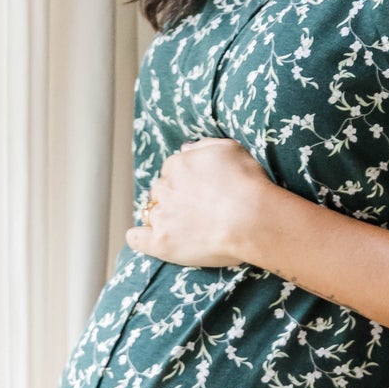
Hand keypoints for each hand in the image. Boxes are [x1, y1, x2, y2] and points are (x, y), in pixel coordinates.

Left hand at [126, 137, 277, 268]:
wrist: (252, 219)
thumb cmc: (247, 184)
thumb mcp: (231, 149)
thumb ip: (204, 145)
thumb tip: (185, 148)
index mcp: (178, 164)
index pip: (172, 171)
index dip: (185, 182)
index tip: (200, 192)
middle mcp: (165, 187)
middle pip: (160, 191)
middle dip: (173, 198)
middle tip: (196, 211)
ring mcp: (161, 215)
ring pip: (150, 213)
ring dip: (162, 217)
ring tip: (185, 229)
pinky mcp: (160, 242)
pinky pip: (136, 238)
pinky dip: (139, 238)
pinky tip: (147, 239)